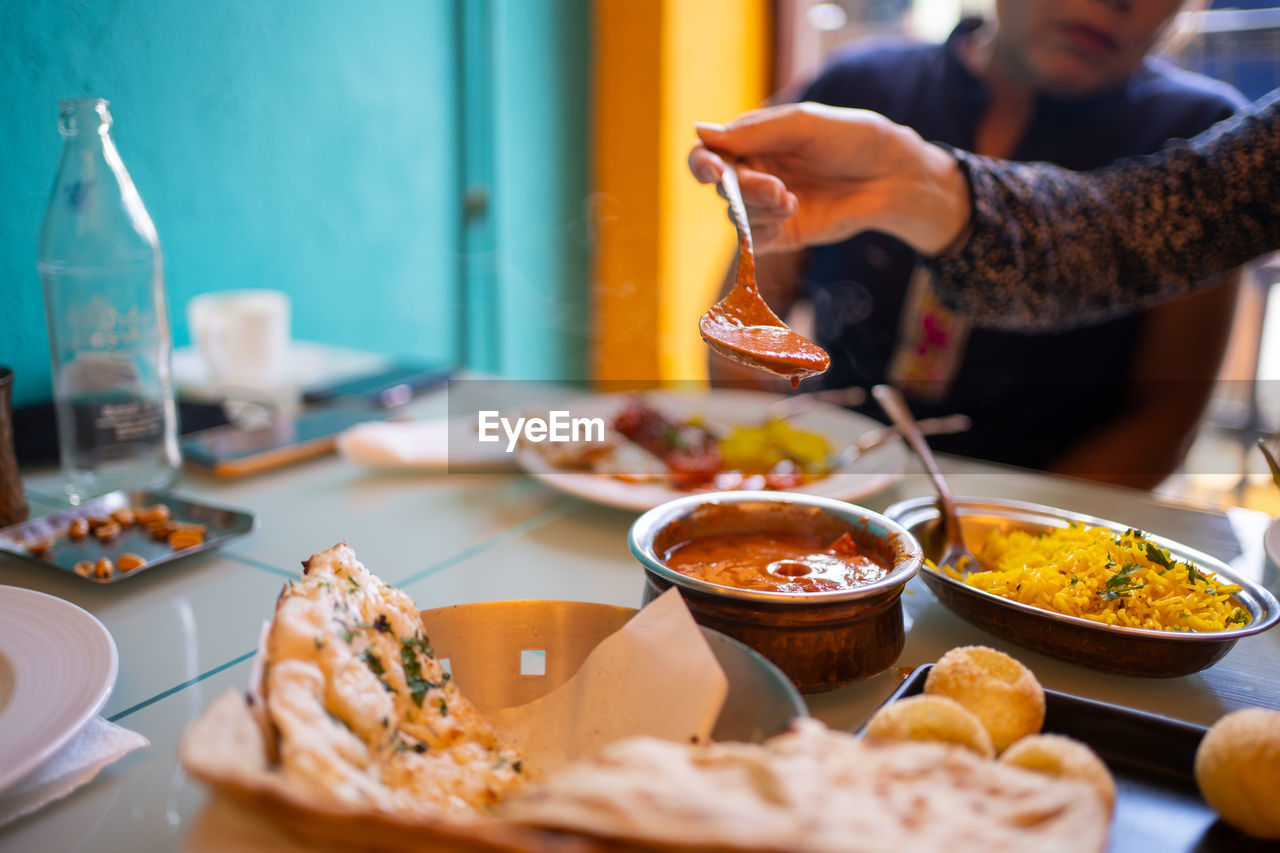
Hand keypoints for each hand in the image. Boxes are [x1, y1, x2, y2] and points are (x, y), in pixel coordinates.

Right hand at [688, 102, 970, 254]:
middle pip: (721, 186)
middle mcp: (756, 172)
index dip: (702, 161)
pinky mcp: (783, 233)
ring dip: (758, 208)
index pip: (709, 151)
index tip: (715, 169)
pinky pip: (754, 241)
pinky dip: (761, 233)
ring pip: (736, 214)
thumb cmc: (855, 139)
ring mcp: (768, 205)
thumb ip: (756, 130)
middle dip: (742, 188)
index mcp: (754, 140)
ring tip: (791, 200)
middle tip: (774, 189)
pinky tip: (788, 217)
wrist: (895, 176)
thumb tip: (700, 131)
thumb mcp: (805, 124)